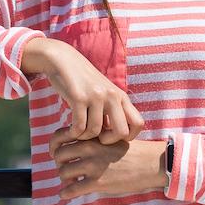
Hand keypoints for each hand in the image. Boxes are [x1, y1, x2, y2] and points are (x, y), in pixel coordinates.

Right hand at [22, 37, 143, 143]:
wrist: (65, 62)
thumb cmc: (84, 83)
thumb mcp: (104, 94)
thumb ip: (112, 111)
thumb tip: (118, 136)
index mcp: (121, 96)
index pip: (138, 124)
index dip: (127, 137)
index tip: (111, 136)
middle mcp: (113, 96)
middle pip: (121, 132)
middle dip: (107, 142)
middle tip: (95, 138)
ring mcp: (97, 96)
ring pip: (95, 132)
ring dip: (84, 136)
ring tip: (78, 130)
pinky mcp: (79, 97)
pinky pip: (79, 127)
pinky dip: (73, 133)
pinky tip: (69, 129)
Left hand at [50, 130, 166, 198]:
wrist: (151, 163)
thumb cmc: (132, 150)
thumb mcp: (114, 135)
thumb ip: (95, 136)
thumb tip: (75, 142)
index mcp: (94, 134)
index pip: (61, 135)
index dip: (55, 145)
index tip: (57, 152)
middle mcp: (91, 147)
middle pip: (58, 154)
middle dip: (60, 163)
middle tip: (68, 167)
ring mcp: (94, 164)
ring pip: (63, 172)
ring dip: (64, 178)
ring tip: (72, 180)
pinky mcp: (97, 182)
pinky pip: (70, 190)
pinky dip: (65, 193)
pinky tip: (68, 193)